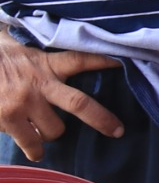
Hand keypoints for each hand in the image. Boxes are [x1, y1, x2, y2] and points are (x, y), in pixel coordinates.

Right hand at [0, 40, 122, 162]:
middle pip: (80, 103)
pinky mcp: (8, 119)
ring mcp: (23, 104)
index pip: (80, 59)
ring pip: (55, 130)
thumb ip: (30, 47)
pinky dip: (33, 149)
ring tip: (45, 130)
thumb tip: (36, 31)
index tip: (123, 64)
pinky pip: (30, 143)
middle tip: (117, 131)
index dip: (102, 60)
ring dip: (53, 133)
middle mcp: (38, 84)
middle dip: (102, 119)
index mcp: (43, 64)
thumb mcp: (11, 44)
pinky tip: (34, 150)